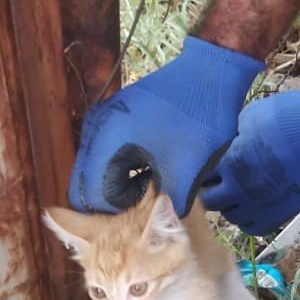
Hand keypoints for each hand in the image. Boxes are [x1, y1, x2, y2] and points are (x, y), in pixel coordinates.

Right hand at [69, 37, 264, 215]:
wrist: (211, 70)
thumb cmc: (200, 117)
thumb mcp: (188, 167)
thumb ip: (170, 203)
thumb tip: (160, 229)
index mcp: (108, 141)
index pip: (88, 195)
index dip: (111, 217)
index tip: (136, 223)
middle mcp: (98, 128)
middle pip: (87, 182)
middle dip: (109, 204)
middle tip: (138, 215)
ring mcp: (106, 119)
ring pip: (97, 168)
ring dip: (115, 186)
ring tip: (146, 196)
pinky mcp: (118, 115)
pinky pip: (108, 152)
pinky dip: (121, 169)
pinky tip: (147, 175)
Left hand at [202, 87, 299, 235]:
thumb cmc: (293, 116)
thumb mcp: (251, 116)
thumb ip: (230, 136)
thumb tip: (220, 144)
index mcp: (229, 160)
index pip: (196, 174)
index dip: (195, 168)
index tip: (200, 161)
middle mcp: (240, 188)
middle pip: (208, 200)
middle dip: (208, 189)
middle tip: (216, 177)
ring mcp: (259, 204)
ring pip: (228, 216)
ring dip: (228, 204)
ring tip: (236, 189)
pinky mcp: (279, 214)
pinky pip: (251, 227)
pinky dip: (247, 218)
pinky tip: (252, 202)